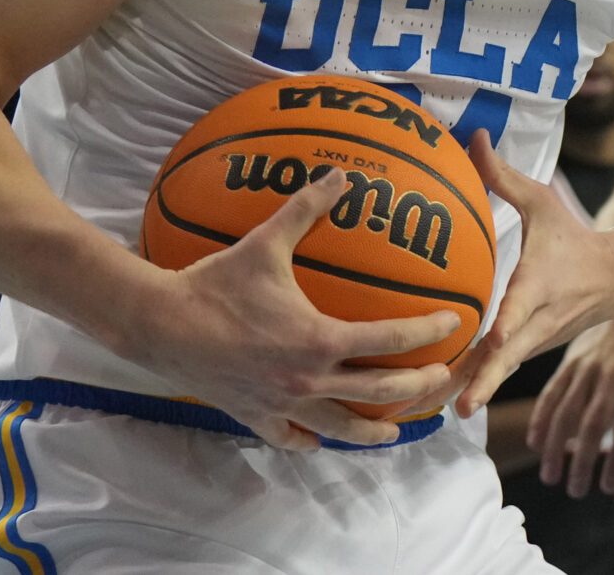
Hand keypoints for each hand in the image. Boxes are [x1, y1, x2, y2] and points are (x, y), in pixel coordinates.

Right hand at [127, 166, 461, 449]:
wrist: (161, 324)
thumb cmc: (215, 282)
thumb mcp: (265, 241)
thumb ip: (306, 208)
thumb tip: (339, 174)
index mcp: (319, 339)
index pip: (390, 338)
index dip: (427, 332)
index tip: (452, 324)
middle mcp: (307, 379)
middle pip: (378, 391)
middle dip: (417, 387)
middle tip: (441, 379)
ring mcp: (282, 404)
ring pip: (340, 428)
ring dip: (373, 429)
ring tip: (397, 428)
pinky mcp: (255, 416)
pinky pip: (290, 438)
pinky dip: (311, 441)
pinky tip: (322, 439)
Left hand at [451, 133, 613, 416]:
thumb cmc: (571, 236)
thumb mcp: (542, 202)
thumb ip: (503, 177)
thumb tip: (471, 138)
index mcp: (539, 286)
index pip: (524, 307)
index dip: (509, 324)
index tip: (494, 340)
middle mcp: (536, 322)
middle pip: (506, 358)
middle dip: (481, 383)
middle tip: (454, 406)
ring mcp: (532, 343)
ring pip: (496, 372)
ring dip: (465, 392)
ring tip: (426, 413)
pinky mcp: (525, 352)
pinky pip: (494, 372)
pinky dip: (468, 388)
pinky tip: (432, 403)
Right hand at [527, 301, 613, 496]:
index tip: (608, 487)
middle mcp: (613, 376)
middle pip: (595, 422)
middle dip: (583, 460)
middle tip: (576, 491)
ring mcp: (588, 367)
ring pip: (568, 410)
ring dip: (556, 446)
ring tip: (551, 476)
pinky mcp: (570, 362)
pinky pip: (552, 392)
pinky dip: (541, 418)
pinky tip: (536, 443)